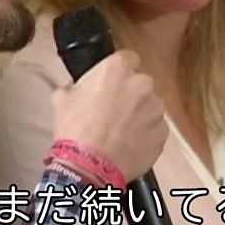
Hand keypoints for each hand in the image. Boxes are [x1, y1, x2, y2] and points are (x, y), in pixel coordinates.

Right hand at [51, 49, 165, 181]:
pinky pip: (155, 128)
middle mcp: (142, 84)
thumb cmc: (74, 128)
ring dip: (139, 114)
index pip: (127, 59)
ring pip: (150, 106)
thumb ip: (75, 85)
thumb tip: (78, 88)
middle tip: (114, 110)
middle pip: (140, 83)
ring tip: (121, 131)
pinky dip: (146, 134)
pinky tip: (129, 144)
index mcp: (118, 69)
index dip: (118, 72)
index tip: (111, 84)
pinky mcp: (162, 133)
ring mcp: (156, 109)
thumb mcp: (61, 98)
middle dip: (130, 94)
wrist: (89, 166)